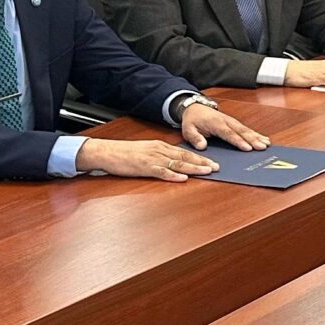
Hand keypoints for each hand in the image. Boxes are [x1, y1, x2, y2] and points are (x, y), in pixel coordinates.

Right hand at [83, 138, 218, 181]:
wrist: (107, 152)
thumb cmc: (125, 154)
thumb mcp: (146, 151)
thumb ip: (161, 156)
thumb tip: (175, 163)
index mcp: (160, 146)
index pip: (184, 153)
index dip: (200, 158)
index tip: (212, 162)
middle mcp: (159, 150)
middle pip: (185, 157)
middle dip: (202, 162)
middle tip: (216, 167)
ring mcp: (152, 159)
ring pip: (177, 164)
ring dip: (193, 168)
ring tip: (206, 172)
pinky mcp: (144, 167)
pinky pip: (161, 172)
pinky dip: (173, 175)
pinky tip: (183, 178)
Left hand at [178, 101, 266, 151]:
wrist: (195, 108)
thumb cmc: (193, 121)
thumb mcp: (188, 130)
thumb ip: (194, 138)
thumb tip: (202, 146)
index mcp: (215, 123)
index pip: (228, 133)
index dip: (238, 141)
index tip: (247, 148)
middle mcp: (226, 121)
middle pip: (241, 131)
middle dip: (252, 139)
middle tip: (261, 147)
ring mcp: (232, 121)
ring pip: (246, 129)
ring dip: (257, 136)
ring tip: (266, 144)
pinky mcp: (235, 123)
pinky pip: (246, 129)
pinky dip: (256, 134)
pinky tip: (264, 139)